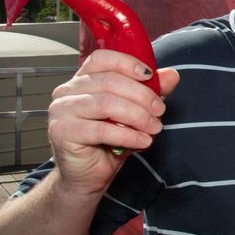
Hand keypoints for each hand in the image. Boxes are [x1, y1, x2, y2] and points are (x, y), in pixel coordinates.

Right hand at [46, 49, 179, 196]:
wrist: (88, 175)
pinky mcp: (62, 132)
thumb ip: (151, 91)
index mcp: (82, 79)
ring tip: (155, 127)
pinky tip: (143, 141)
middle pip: (110, 81)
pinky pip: (101, 130)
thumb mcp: (135, 112)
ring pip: (106, 103)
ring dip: (138, 116)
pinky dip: (128, 135)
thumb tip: (172, 75)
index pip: (102, 58)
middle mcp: (67, 91)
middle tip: (160, 111)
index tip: (150, 75)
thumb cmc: (110, 140)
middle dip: (142, 96)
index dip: (127, 63)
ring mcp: (62, 111)